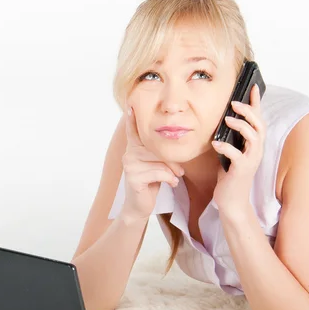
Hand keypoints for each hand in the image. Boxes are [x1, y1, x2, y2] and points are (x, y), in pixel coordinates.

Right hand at [120, 106, 184, 222]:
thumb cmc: (151, 183)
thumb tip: (174, 142)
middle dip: (171, 160)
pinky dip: (168, 179)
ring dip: (171, 171)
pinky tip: (170, 184)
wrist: (139, 206)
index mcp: (134, 149)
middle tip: (179, 171)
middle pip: (155, 148)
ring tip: (174, 178)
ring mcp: (129, 165)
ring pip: (158, 160)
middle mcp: (129, 154)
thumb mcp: (156, 165)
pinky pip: (158, 172)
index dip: (132, 118)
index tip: (131, 103)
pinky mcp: (133, 178)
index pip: (133, 131)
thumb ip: (159, 153)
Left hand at [211, 84, 265, 214]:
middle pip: (260, 125)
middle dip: (249, 111)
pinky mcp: (242, 170)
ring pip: (254, 137)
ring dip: (241, 126)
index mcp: (253, 145)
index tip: (252, 86)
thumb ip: (229, 139)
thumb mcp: (229, 153)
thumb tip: (220, 122)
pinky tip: (216, 144)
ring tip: (227, 120)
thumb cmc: (229, 177)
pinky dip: (226, 147)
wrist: (231, 201)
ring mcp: (251, 160)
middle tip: (234, 103)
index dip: (256, 103)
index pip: (258, 119)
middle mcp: (256, 151)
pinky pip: (237, 155)